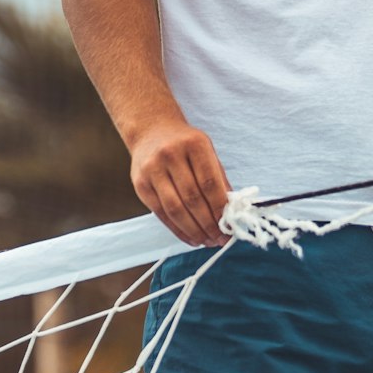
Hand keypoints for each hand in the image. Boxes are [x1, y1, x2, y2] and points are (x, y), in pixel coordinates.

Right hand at [130, 119, 232, 247]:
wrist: (151, 130)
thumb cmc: (185, 144)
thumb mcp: (206, 150)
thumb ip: (218, 177)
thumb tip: (231, 211)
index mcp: (194, 144)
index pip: (209, 182)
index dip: (220, 208)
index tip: (230, 226)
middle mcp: (170, 155)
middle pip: (192, 198)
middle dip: (209, 224)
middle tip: (221, 239)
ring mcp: (152, 169)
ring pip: (175, 209)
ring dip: (194, 230)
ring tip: (207, 242)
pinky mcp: (140, 184)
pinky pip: (161, 213)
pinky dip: (177, 230)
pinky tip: (191, 238)